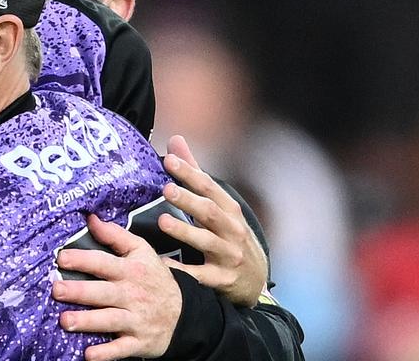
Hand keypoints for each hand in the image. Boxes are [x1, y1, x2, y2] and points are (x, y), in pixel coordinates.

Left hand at [52, 215, 180, 360]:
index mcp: (130, 270)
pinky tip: (89, 355)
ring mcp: (135, 320)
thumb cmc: (155, 278)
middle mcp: (131, 294)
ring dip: (87, 322)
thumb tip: (91, 219)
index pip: (103, 262)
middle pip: (102, 292)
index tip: (61, 259)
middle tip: (56, 290)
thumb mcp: (142, 250)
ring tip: (65, 321)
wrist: (185, 313)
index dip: (83, 260)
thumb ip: (115, 235)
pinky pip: (121, 348)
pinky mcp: (138, 342)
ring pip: (109, 320)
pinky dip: (106, 353)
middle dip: (79, 292)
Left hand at [159, 134, 267, 306]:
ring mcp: (229, 255)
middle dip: (189, 200)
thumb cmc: (229, 234)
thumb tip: (176, 139)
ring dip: (185, 232)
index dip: (190, 174)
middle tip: (167, 189)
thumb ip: (195, 173)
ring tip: (163, 222)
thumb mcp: (219, 204)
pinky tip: (165, 264)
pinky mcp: (222, 279)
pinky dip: (184, 271)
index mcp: (229, 209)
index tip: (169, 160)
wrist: (255, 279)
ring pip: (207, 242)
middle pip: (209, 212)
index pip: (208, 187)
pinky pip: (201, 275)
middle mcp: (232, 230)